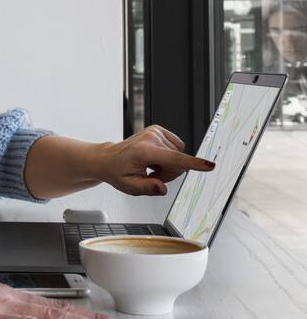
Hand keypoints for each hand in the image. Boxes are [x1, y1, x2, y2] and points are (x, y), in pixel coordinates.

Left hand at [97, 125, 214, 195]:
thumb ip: (147, 188)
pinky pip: (177, 148)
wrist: (108, 158)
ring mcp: (155, 132)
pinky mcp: (159, 130)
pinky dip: (168, 156)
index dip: (193, 164)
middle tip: (151, 174)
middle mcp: (150, 138)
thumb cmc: (118, 171)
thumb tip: (162, 188)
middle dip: (168, 173)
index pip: (173, 159)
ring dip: (167, 165)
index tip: (209, 165)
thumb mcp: (129, 186)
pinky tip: (154, 158)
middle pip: (178, 163)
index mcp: (143, 151)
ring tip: (151, 166)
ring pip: (179, 156)